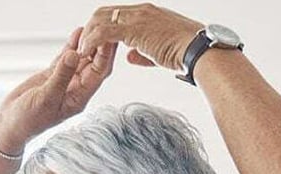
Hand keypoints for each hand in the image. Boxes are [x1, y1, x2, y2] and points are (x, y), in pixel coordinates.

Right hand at [0, 28, 116, 154]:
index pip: (98, 73)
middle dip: (101, 47)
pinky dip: (71, 45)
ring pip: (81, 59)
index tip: (109, 39)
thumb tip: (74, 55)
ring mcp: (65, 81)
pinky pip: (66, 58)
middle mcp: (76, 89)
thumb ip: (61, 76)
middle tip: (107, 28)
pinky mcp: (52, 75)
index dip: (105, 56)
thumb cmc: (29, 119)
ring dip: (88, 43)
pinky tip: (77, 33)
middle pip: (94, 64)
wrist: (11, 124)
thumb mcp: (46, 98)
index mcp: (80, 98)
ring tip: (94, 25)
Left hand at [78, 4, 203, 71]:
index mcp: (148, 13)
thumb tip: (130, 56)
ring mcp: (137, 17)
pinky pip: (104, 32)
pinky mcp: (133, 28)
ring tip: (81, 52)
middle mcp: (141, 11)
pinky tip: (86, 53)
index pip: (117, 14)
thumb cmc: (188, 53)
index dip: (102, 26)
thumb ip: (143, 53)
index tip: (94, 41)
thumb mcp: (161, 52)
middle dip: (90, 29)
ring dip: (88, 36)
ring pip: (100, 20)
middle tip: (82, 45)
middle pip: (104, 12)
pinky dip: (91, 42)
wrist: (199, 50)